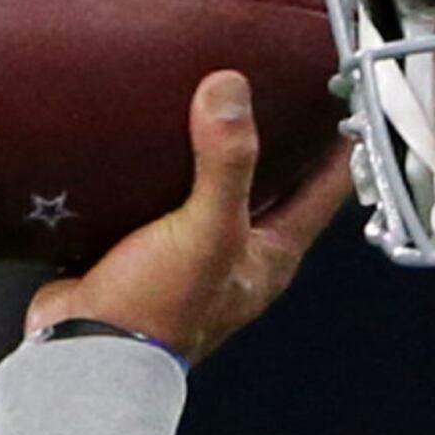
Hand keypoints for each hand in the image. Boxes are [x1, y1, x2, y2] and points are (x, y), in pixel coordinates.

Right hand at [24, 71, 351, 364]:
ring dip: (217, 144)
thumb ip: (226, 164)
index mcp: (272, 252)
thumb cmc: (159, 311)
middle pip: (275, 182)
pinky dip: (165, 160)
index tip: (352, 96)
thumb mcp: (207, 231)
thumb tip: (230, 91)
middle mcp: (239, 249)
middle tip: (282, 82)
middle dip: (281, 136)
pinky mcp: (144, 241)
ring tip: (217, 90)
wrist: (83, 352)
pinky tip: (153, 128)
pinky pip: (164, 190)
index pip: (326, 190)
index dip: (344, 143)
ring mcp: (192, 247)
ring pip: (217, 183)